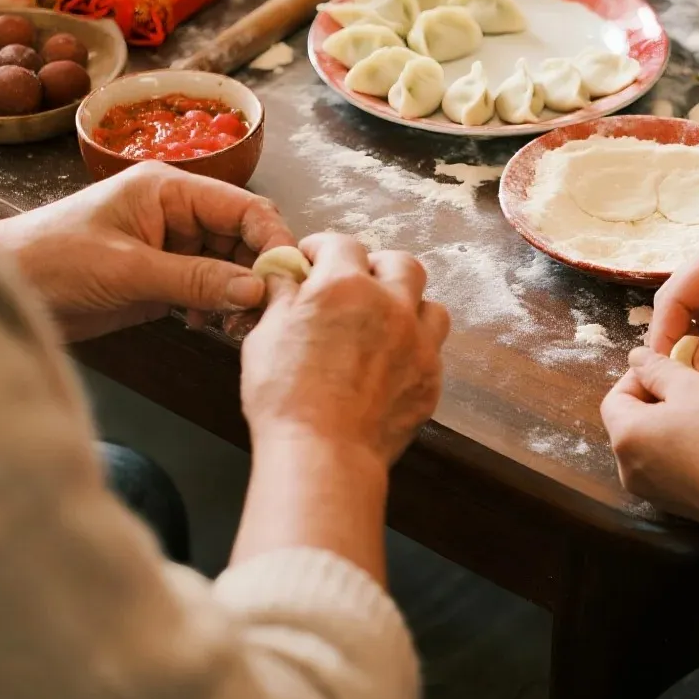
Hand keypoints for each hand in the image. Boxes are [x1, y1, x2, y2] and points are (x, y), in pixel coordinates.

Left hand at [0, 162, 294, 341]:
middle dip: (257, 273)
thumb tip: (257, 289)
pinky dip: (216, 307)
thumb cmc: (52, 261)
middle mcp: (177, 211)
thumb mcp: (128, 270)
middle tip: (263, 315)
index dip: (272, 240)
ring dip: (239, 295)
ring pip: (230, 265)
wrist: (6, 288)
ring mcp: (171, 244)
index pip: (244, 207)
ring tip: (234, 328)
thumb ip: (196, 280)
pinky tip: (208, 327)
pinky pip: (208, 286)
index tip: (286, 280)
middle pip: (243, 236)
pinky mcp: (161, 275)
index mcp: (171, 189)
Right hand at [240, 233, 449, 466]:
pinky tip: (392, 362)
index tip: (313, 260)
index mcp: (344, 286)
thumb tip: (284, 275)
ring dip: (408, 305)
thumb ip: (282, 297)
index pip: (342, 244)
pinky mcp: (430, 377)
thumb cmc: (285, 396)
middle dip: (377, 267)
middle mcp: (390, 305)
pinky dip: (415, 347)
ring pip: (429, 304)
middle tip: (355, 285)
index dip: (324, 248)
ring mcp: (417, 341)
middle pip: (400, 263)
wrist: (323, 454)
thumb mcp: (266, 335)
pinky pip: (432, 349)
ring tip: (385, 321)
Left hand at [601, 346, 698, 524]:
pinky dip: (680, 449)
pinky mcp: (674, 504)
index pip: (615, 398)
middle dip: (657, 400)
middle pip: (632, 423)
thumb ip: (657, 368)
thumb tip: (636, 359)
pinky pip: (667, 467)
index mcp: (625, 438)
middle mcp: (628, 469)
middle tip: (689, 387)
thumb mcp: (691, 385)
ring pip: (650, 445)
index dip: (640, 377)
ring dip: (670, 424)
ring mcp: (650, 491)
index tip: (670, 369)